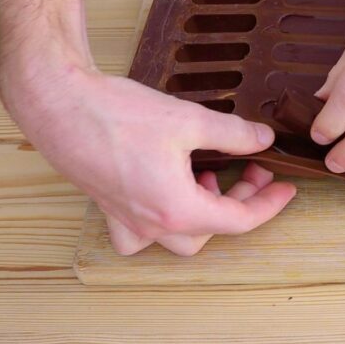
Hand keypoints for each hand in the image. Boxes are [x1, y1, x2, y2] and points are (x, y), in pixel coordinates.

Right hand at [1, 66, 295, 255]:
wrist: (59, 105)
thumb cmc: (118, 115)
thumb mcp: (190, 120)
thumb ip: (233, 134)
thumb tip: (263, 139)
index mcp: (177, 209)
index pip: (238, 221)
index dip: (269, 204)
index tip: (286, 187)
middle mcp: (151, 224)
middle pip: (211, 232)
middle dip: (238, 203)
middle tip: (251, 171)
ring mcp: (126, 219)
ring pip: (177, 238)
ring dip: (203, 214)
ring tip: (209, 174)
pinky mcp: (108, 207)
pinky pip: (139, 233)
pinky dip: (161, 220)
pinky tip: (167, 189)